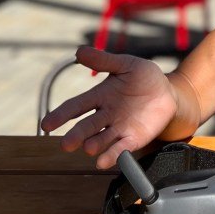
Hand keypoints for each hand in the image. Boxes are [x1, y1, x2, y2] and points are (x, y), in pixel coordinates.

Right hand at [40, 46, 177, 168]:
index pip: (76, 106)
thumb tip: (79, 51)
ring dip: (94, 145)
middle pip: (86, 126)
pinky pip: (121, 148)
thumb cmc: (144, 77)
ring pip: (102, 139)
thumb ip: (104, 61)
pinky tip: (104, 162)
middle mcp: (105, 115)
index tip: (47, 124)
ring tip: (88, 148)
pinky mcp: (133, 138)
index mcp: (100, 96)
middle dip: (76, 135)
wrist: (168, 92)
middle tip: (66, 144)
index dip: (61, 115)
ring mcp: (118, 128)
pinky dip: (113, 155)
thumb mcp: (126, 64)